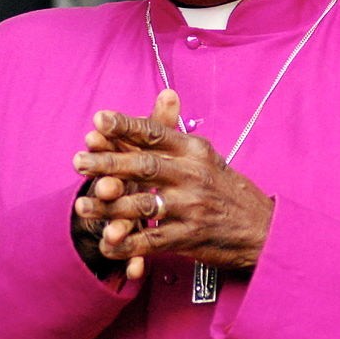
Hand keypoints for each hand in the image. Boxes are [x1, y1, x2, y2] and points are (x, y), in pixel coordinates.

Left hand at [72, 89, 273, 277]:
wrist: (262, 228)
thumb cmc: (226, 189)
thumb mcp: (206, 156)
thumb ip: (176, 133)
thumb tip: (164, 93)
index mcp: (194, 151)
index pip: (156, 134)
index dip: (125, 127)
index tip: (97, 120)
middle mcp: (193, 176)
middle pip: (145, 166)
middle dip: (107, 163)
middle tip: (77, 161)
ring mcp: (192, 208)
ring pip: (143, 204)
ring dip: (109, 207)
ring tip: (81, 206)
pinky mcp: (190, 238)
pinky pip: (152, 241)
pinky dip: (127, 245)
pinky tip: (106, 244)